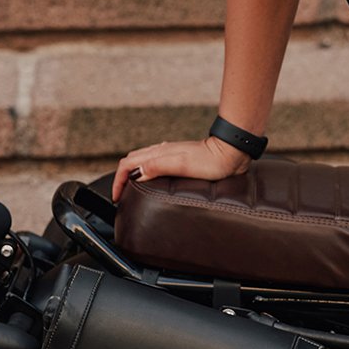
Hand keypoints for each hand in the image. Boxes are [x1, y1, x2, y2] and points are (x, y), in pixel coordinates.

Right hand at [110, 136, 250, 204]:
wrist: (230, 153)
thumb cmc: (210, 161)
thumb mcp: (182, 165)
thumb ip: (157, 167)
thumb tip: (136, 174)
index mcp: (158, 154)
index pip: (127, 164)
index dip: (118, 181)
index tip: (117, 197)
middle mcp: (161, 151)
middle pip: (131, 161)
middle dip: (121, 177)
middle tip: (121, 195)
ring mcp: (169, 153)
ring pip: (141, 160)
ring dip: (132, 174)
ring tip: (131, 189)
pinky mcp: (178, 157)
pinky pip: (154, 162)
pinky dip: (145, 171)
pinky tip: (152, 179)